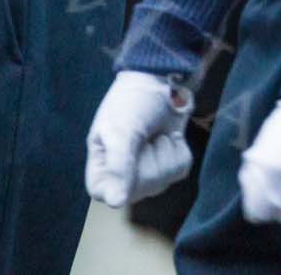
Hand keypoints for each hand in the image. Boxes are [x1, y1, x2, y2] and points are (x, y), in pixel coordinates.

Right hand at [85, 70, 194, 207]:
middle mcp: (121, 174)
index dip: (120, 180)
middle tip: (145, 133)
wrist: (164, 77)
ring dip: (166, 151)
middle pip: (141, 188)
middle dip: (150, 157)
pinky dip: (180, 150)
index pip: (104, 193)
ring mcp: (146, 172)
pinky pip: (180, 170)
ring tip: (156, 131)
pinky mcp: (169, 165)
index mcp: (100, 163)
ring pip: (164, 180)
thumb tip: (114, 202)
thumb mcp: (122, 128)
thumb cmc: (133, 99)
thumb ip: (118, 165)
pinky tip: (172, 135)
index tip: (132, 154)